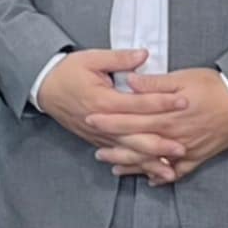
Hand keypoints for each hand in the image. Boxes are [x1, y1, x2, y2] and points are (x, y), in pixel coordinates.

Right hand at [36, 48, 188, 157]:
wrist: (44, 87)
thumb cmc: (67, 71)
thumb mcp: (92, 58)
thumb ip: (119, 58)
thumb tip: (144, 55)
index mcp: (103, 100)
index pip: (139, 103)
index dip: (162, 102)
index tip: (184, 101)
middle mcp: (102, 122)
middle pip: (135, 135)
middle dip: (160, 142)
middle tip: (183, 146)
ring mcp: (98, 135)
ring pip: (128, 152)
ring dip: (149, 161)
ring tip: (170, 169)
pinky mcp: (96, 140)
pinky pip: (118, 156)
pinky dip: (134, 165)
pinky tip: (148, 171)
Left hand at [86, 68, 227, 184]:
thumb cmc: (213, 86)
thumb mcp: (182, 78)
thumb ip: (154, 83)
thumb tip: (129, 81)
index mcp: (166, 114)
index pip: (131, 118)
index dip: (109, 120)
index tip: (91, 119)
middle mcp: (173, 136)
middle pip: (138, 143)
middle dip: (115, 147)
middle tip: (95, 151)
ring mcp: (186, 149)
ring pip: (154, 162)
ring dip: (133, 165)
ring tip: (115, 167)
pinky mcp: (199, 157)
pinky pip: (178, 172)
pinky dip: (163, 176)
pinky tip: (151, 179)